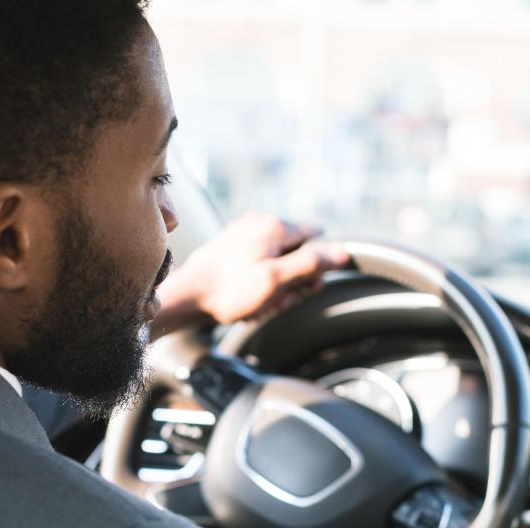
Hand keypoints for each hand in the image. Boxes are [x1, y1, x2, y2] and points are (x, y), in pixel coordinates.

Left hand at [153, 212, 349, 335]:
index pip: (317, 239)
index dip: (315, 266)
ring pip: (278, 263)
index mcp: (274, 225)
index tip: (301, 286)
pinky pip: (260, 265)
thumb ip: (310, 264)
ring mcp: (245, 233)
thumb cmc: (229, 291)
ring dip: (274, 288)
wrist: (187, 297)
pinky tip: (245, 299)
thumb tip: (342, 252)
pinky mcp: (233, 246)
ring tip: (256, 303)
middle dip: (291, 282)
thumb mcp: (275, 280)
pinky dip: (258, 285)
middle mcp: (260, 222)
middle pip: (297, 253)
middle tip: (274, 300)